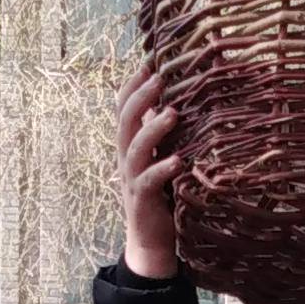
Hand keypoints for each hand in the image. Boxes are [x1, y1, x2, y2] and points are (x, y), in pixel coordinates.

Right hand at [115, 61, 185, 278]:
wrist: (151, 242)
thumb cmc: (163, 195)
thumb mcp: (163, 157)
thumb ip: (166, 133)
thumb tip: (181, 101)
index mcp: (130, 144)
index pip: (124, 107)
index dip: (132, 84)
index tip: (149, 61)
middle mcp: (127, 158)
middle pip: (125, 121)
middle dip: (141, 97)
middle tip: (159, 78)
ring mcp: (133, 179)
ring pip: (135, 148)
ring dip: (153, 129)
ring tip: (172, 113)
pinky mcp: (142, 200)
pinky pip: (149, 181)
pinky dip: (162, 169)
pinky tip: (178, 161)